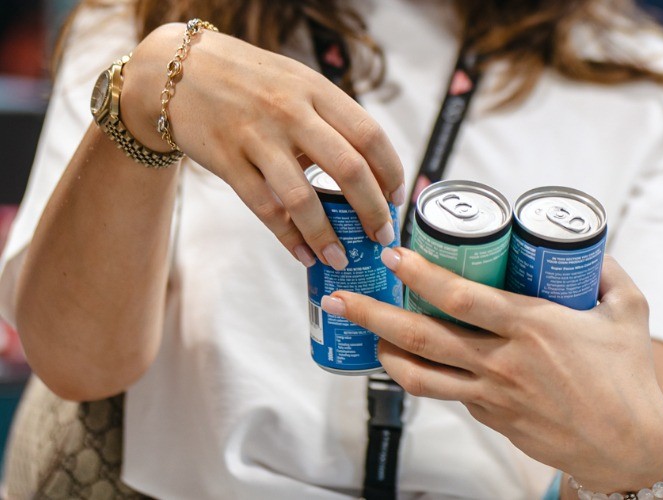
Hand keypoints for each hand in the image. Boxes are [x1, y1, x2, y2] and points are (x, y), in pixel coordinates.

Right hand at [122, 24, 404, 268]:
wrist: (177, 71)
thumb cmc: (247, 81)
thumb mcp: (295, 83)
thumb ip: (329, 118)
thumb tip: (368, 170)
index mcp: (316, 90)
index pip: (370, 135)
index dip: (392, 172)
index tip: (398, 199)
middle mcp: (290, 111)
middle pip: (349, 168)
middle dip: (373, 210)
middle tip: (382, 237)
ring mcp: (257, 136)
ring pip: (304, 197)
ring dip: (328, 236)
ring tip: (341, 259)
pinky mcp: (227, 160)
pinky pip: (264, 208)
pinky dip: (288, 237)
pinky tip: (303, 254)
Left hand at [322, 248, 662, 491]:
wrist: (630, 448)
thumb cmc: (628, 378)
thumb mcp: (630, 313)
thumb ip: (609, 273)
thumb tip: (591, 246)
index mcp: (533, 327)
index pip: (463, 297)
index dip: (421, 274)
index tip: (392, 255)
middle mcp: (503, 362)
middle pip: (423, 337)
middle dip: (374, 315)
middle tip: (339, 297)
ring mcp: (492, 395)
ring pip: (421, 376)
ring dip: (384, 354)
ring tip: (363, 333)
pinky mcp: (491, 418)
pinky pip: (446, 394)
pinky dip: (421, 375)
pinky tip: (410, 360)